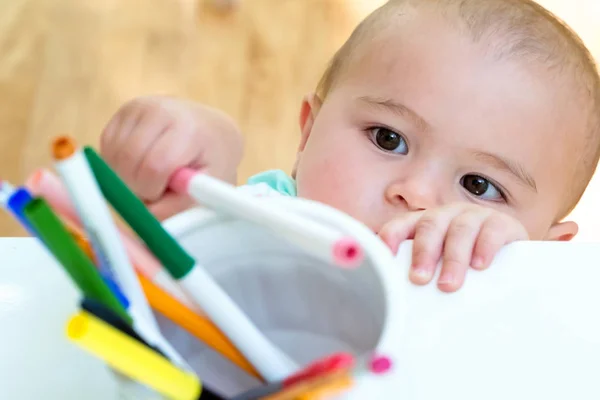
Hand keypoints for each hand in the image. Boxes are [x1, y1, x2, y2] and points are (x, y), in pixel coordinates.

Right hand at [100, 96, 243, 219]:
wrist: (210, 128)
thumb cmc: (212, 161)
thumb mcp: (210, 186)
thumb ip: (181, 205)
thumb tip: (148, 215)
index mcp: (189, 128)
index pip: (154, 166)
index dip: (151, 190)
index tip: (162, 195)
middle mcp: (161, 109)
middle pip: (128, 160)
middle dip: (135, 186)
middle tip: (153, 191)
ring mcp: (139, 107)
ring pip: (114, 155)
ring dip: (125, 177)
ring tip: (152, 177)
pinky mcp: (123, 112)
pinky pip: (108, 148)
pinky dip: (119, 165)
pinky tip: (141, 164)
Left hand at [378, 203, 528, 291]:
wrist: (511, 255)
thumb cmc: (465, 264)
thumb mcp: (439, 267)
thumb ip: (420, 277)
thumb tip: (395, 308)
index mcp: (425, 224)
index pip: (402, 225)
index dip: (391, 237)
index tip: (385, 257)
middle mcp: (447, 215)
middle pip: (430, 226)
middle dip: (423, 252)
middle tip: (419, 279)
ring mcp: (474, 216)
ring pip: (460, 230)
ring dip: (452, 258)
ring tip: (448, 284)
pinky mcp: (503, 224)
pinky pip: (492, 230)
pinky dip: (485, 247)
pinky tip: (480, 265)